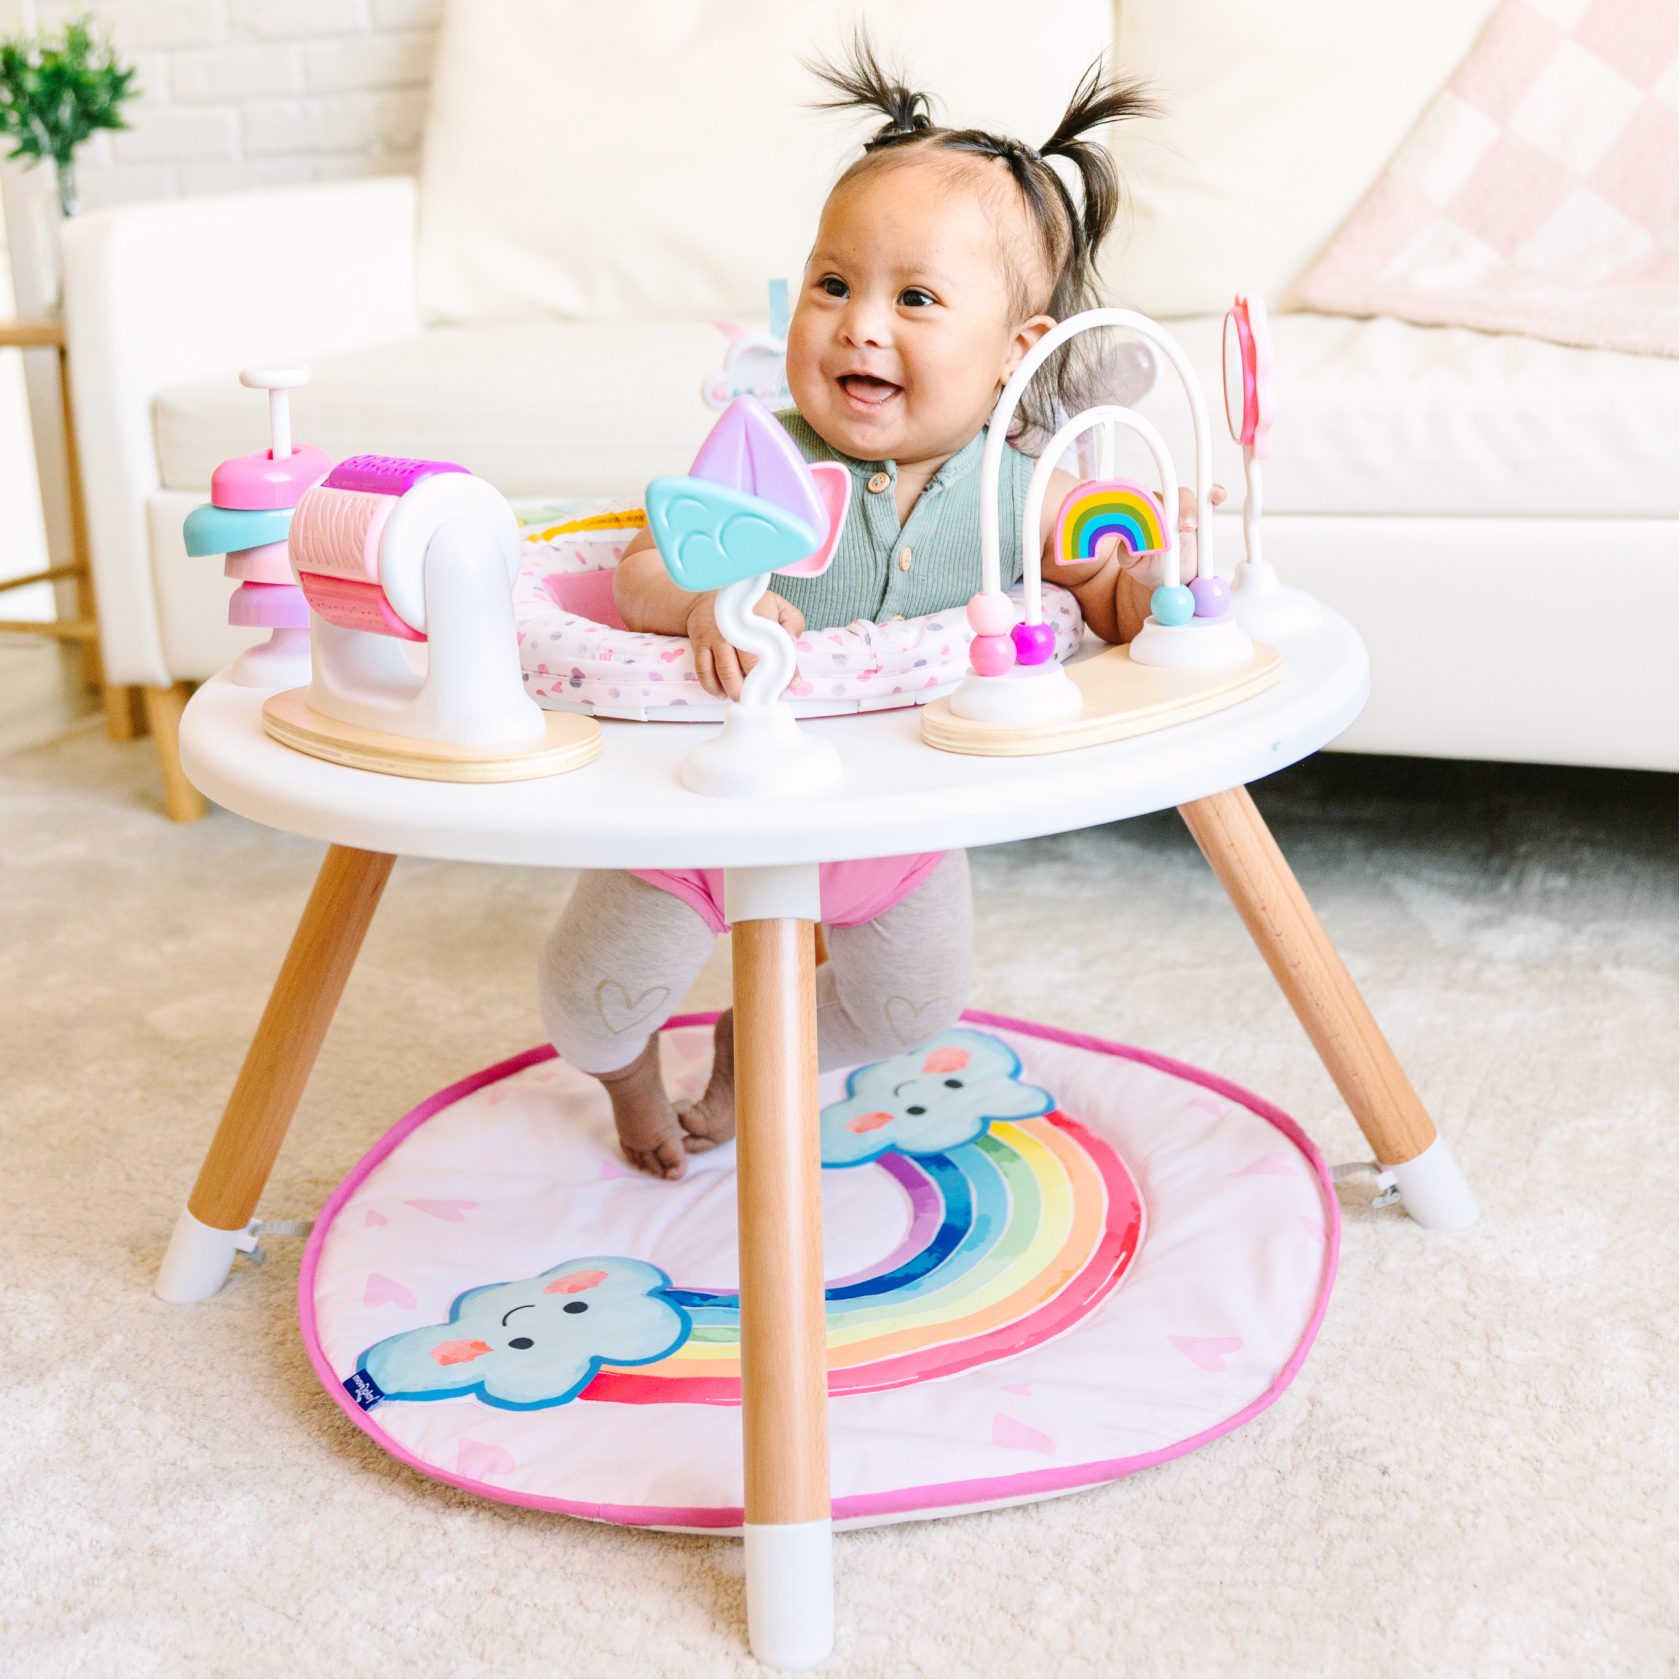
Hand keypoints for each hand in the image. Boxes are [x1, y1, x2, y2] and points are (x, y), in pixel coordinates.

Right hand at [685, 589, 805, 699]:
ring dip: (735, 691)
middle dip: (758, 686)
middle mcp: (735, 630)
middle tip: (765, 698)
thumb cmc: (748, 607)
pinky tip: (721, 693)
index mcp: (758, 618)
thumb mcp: (776, 605)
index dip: (783, 670)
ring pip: (725, 672)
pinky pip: (704, 672)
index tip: (789, 684)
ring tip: (744, 699)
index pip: (774, 648)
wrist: (707, 597)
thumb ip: (792, 623)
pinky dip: (712, 687)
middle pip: (748, 665)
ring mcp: (715, 638)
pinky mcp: (700, 646)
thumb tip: (793, 645)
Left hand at [1102, 484, 1226, 587]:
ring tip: (1194, 525)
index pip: (1149, 502)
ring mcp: (1183, 511)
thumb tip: (1130, 540)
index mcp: (1145, 514)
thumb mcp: (1131, 562)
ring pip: (1189, 498)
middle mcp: (1164, 508)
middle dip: (1179, 508)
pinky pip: (1209, 502)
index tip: (1161, 523)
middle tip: (1185, 527)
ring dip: (1194, 506)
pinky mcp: (1201, 517)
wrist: (1165, 577)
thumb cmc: (1146, 565)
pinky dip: (1215, 496)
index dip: (1155, 508)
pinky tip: (1218, 495)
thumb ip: (1128, 550)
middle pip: (1171, 496)